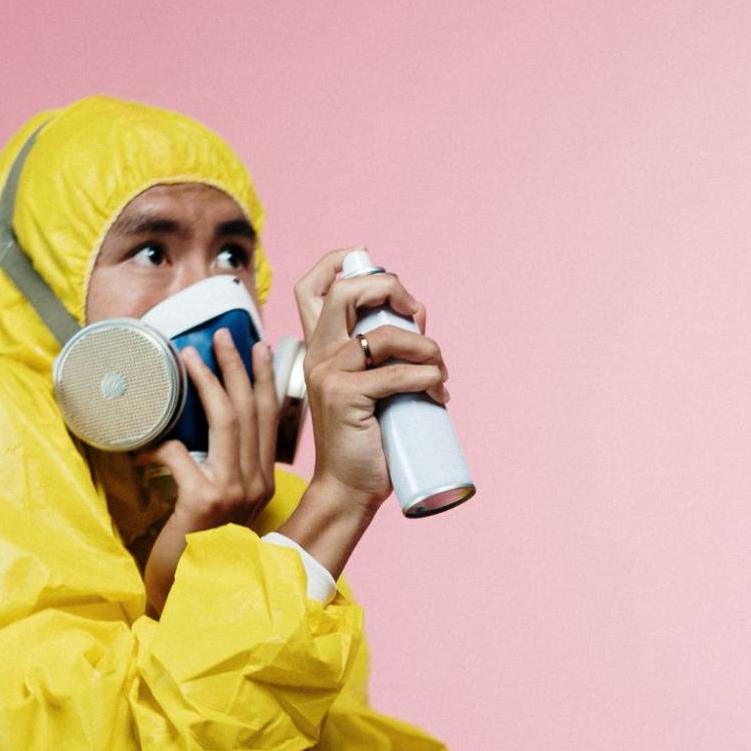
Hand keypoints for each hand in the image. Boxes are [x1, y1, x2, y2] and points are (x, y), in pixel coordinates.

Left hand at [133, 329, 278, 616]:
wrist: (190, 592)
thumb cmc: (196, 545)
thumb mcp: (220, 503)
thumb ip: (221, 469)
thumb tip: (201, 428)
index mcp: (262, 481)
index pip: (269, 419)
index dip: (263, 379)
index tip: (256, 347)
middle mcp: (255, 483)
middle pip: (248, 410)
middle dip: (234, 366)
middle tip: (219, 335)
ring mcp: (233, 492)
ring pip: (224, 420)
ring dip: (205, 381)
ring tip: (187, 355)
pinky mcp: (204, 501)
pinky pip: (181, 453)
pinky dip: (160, 443)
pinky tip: (145, 444)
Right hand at [289, 246, 450, 509]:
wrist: (348, 489)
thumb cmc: (365, 440)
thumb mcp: (368, 387)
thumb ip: (379, 357)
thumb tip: (419, 327)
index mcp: (319, 348)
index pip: (312, 287)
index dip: (338, 261)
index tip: (371, 262)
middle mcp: (318, 354)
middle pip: (348, 291)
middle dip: (392, 289)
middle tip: (417, 315)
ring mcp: (329, 373)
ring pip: (387, 334)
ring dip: (427, 347)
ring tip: (439, 371)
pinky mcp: (346, 396)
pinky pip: (400, 374)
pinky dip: (429, 379)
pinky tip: (438, 395)